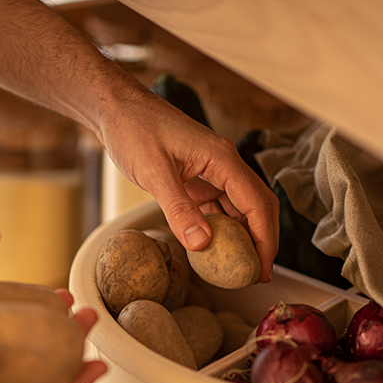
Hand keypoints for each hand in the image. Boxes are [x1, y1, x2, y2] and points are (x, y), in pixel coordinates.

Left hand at [101, 90, 279, 282]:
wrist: (116, 108)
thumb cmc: (134, 128)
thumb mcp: (154, 172)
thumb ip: (178, 209)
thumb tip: (201, 245)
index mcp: (222, 158)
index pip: (257, 203)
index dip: (266, 238)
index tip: (263, 268)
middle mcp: (223, 164)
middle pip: (257, 206)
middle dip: (263, 240)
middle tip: (258, 274)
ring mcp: (210, 171)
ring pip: (239, 208)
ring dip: (243, 237)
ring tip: (239, 268)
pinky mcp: (195, 178)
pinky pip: (217, 206)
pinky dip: (220, 228)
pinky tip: (215, 249)